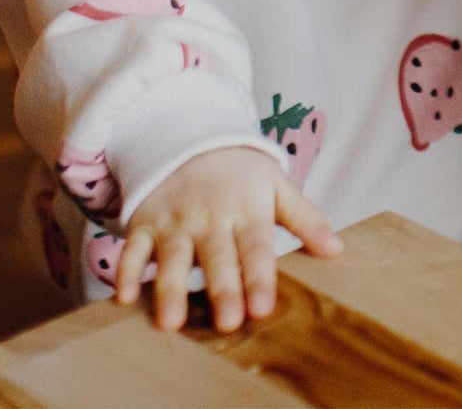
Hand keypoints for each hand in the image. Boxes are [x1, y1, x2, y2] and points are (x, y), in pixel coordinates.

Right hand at [116, 145, 340, 332]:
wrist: (193, 138)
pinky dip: (126, 270)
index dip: (259, 277)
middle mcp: (210, 216)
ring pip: (173, 257)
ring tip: (171, 322)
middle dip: (222, 289)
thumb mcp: (278, 186)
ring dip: (171, 288)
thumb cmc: (242, 174)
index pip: (256, 247)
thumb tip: (337, 250)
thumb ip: (305, 219)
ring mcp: (175, 219)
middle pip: (218, 257)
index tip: (263, 308)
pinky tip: (124, 298)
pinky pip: (133, 248)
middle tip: (227, 322)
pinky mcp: (145, 221)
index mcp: (247, 209)